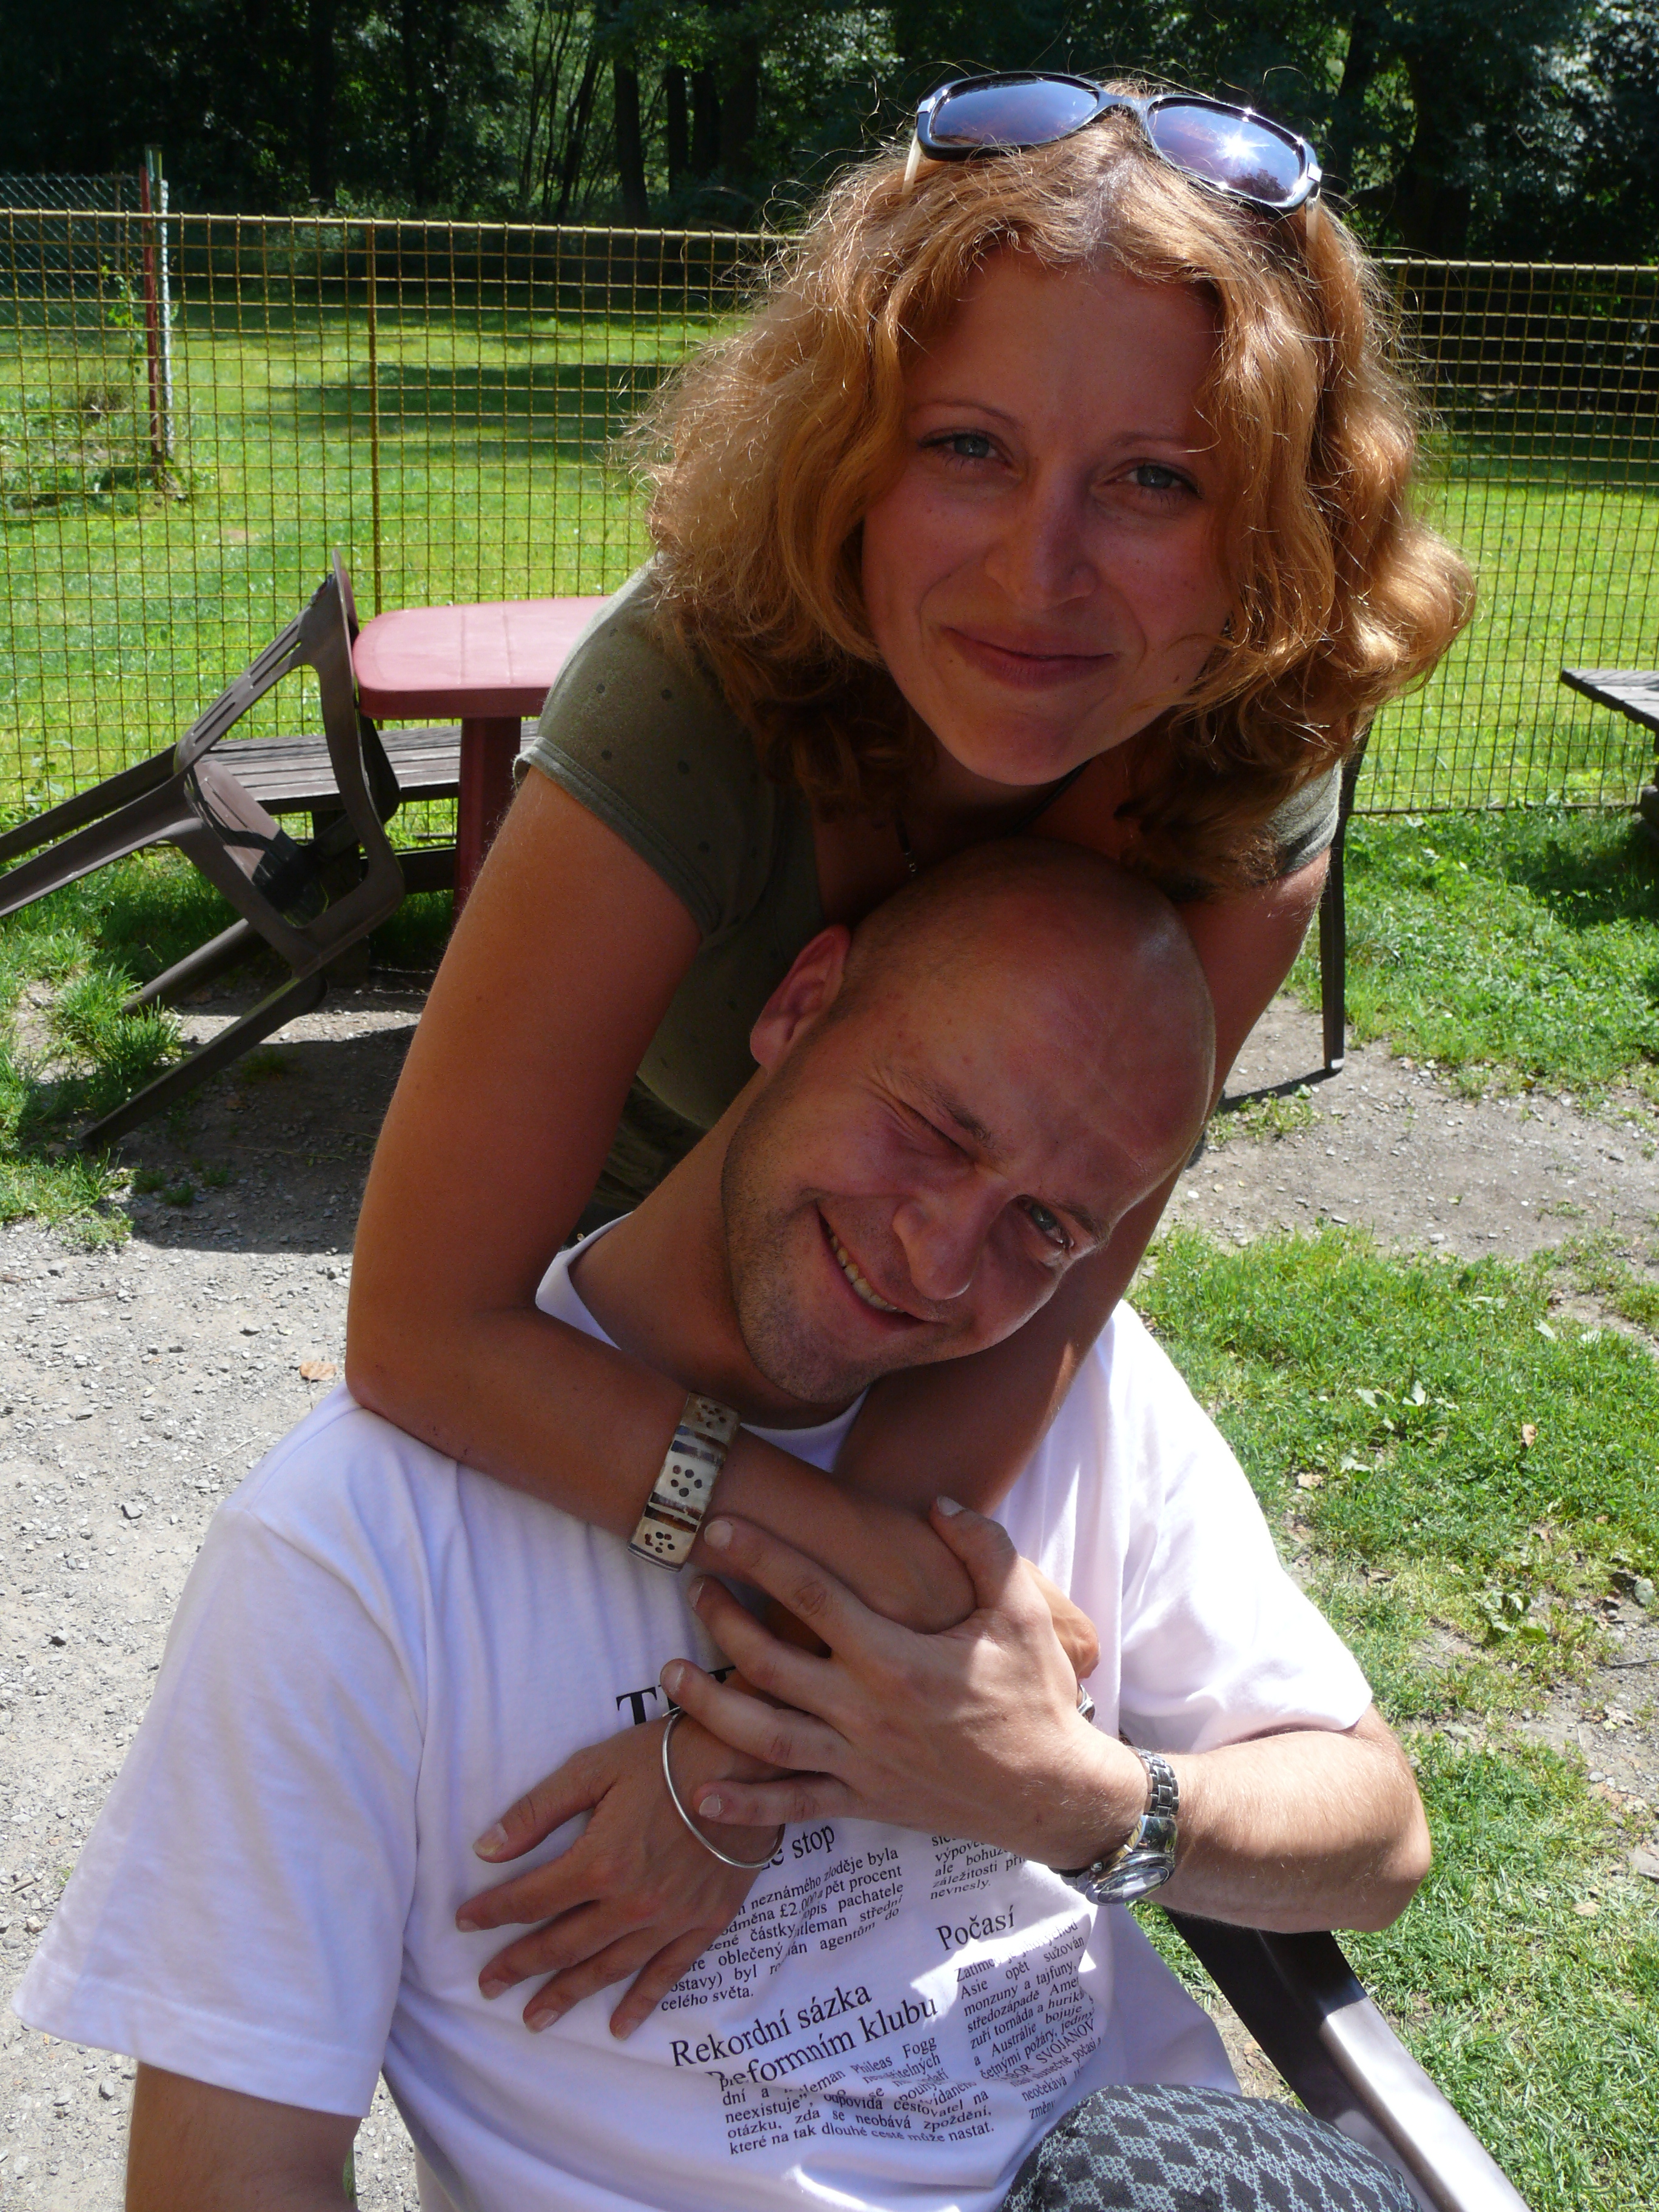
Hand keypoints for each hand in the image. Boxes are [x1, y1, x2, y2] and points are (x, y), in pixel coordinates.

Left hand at [456, 1714, 780, 2036]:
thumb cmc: (665, 1757)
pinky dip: (642, 2002)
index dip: (493, 1912)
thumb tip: (486, 1849)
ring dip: (568, 1995)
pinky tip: (621, 2027)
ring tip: (534, 2018)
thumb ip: (537, 1811)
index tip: (464, 1923)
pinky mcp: (705, 1922)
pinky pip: (668, 1973)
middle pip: (562, 1944)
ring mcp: (670, 1919)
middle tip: (488, 1986)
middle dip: (519, 1965)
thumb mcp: (593, 1768)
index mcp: (598, 1863)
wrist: (746, 1761)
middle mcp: (630, 1903)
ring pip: (607, 1969)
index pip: (530, 1899)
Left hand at [663, 1501, 1143, 1870]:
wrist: (1052, 1794)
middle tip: (691, 1585)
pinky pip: (793, 1807)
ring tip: (668, 1674)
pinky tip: (700, 1792)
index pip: (813, 1597)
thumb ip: (983, 1548)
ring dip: (709, 1703)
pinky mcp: (864, 1802)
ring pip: (763, 1734)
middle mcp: (866, 1711)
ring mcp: (859, 1762)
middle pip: (770, 1661)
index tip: (720, 1527)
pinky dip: (745, 1805)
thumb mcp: (1023, 1613)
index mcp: (898, 1659)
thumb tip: (939, 1503)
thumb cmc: (1037, 1697)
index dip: (762, 1558)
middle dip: (722, 1621)